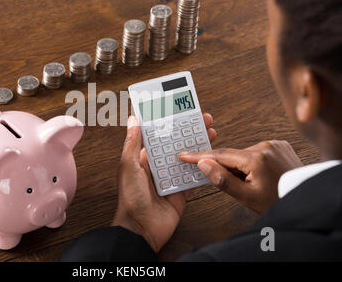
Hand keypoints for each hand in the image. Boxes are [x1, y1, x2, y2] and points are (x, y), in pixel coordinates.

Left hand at [112, 114, 215, 252]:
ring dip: (199, 146)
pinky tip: (213, 157)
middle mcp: (158, 166)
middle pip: (177, 144)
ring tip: (211, 133)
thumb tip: (133, 120)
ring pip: (188, 158)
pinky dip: (203, 168)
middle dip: (190, 131)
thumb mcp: (129, 166)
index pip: (159, 135)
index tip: (181, 111)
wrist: (142, 229)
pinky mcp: (181, 191)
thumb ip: (133, 143)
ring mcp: (171, 178)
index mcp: (144, 158)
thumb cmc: (131, 199)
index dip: (171, 123)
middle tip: (203, 119)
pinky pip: (194, 177)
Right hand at [178, 140, 302, 213]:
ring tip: (254, 184)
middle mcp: (265, 145)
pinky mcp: (280, 145)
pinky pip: (257, 152)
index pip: (220, 155)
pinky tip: (261, 175)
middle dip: (228, 168)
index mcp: (256, 158)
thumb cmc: (278, 201)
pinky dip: (252, 162)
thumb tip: (203, 163)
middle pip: (233, 155)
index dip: (199, 156)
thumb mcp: (247, 197)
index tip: (184, 155)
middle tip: (237, 186)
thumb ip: (223, 180)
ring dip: (241, 166)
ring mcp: (274, 144)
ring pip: (244, 154)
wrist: (305, 199)